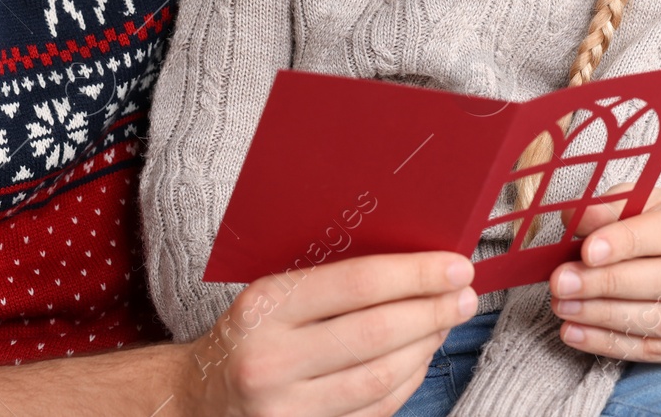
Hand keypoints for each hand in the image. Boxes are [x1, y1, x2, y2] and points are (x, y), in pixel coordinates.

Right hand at [179, 252, 478, 416]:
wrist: (195, 398)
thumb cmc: (249, 333)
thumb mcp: (273, 294)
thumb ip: (331, 278)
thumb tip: (415, 260)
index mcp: (266, 307)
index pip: (357, 283)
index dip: (416, 274)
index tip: (456, 266)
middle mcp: (272, 360)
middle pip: (377, 333)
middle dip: (433, 311)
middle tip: (465, 296)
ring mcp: (285, 408)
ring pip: (382, 376)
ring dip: (427, 346)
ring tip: (447, 322)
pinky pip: (375, 409)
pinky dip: (408, 380)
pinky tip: (421, 357)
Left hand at [547, 182, 660, 363]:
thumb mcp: (640, 198)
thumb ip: (611, 206)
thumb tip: (580, 220)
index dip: (630, 242)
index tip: (587, 251)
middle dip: (609, 284)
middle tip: (563, 282)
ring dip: (606, 317)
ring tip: (564, 306)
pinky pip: (658, 351)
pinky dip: (612, 344)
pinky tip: (576, 332)